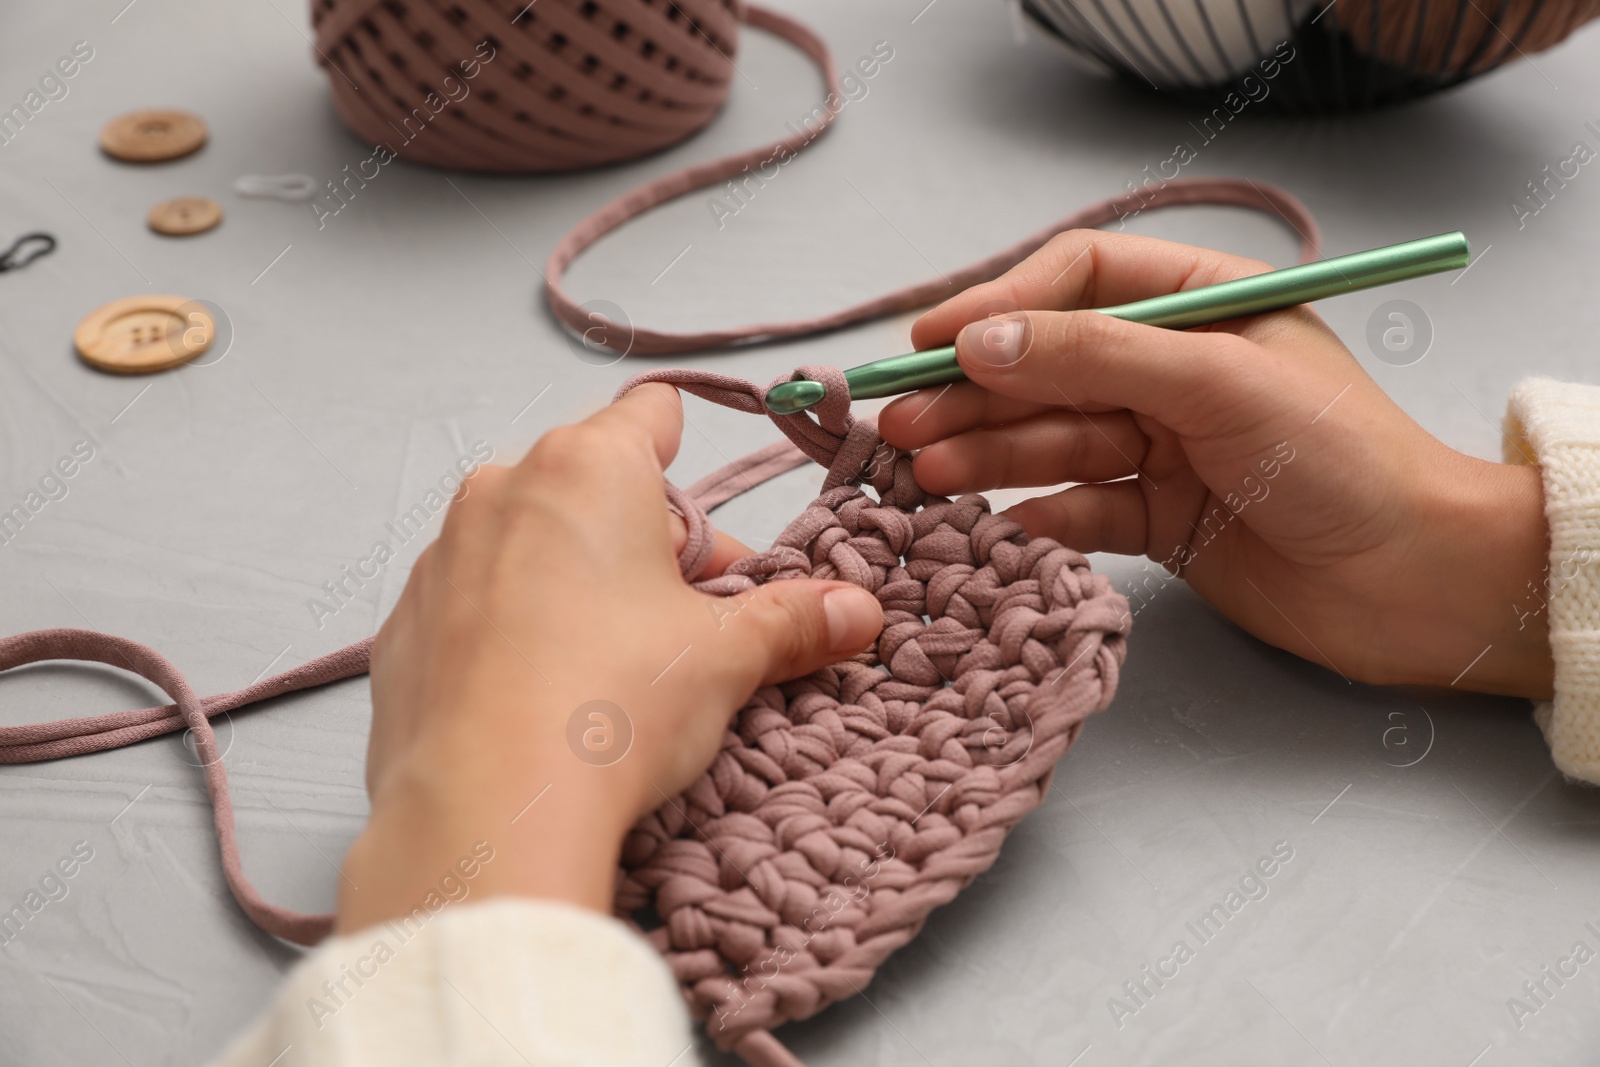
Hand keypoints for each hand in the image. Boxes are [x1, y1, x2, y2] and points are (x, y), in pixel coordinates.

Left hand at [337, 384, 883, 932]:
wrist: (485, 808)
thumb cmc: (611, 703)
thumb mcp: (724, 658)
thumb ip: (792, 622)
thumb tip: (857, 612)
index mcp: (589, 468)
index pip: (649, 412)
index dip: (687, 449)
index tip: (705, 515)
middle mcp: (504, 491)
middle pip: (596, 490)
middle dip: (650, 547)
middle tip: (694, 623)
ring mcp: (442, 558)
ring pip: (530, 545)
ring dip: (579, 584)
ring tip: (617, 668)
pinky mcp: (403, 628)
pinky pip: (475, 606)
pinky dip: (513, 631)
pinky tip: (545, 698)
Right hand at [878, 230, 1552, 698]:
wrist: (1415, 582)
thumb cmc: (1341, 460)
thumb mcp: (1215, 383)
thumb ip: (1093, 357)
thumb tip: (977, 342)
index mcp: (1201, 304)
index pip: (1077, 278)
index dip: (1000, 304)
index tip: (931, 341)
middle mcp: (1175, 368)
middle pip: (1050, 367)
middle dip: (974, 395)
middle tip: (899, 424)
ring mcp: (1164, 445)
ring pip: (1053, 440)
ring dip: (987, 455)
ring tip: (923, 474)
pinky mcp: (1160, 518)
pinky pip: (1079, 507)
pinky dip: (1039, 514)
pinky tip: (999, 525)